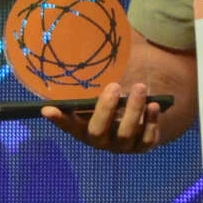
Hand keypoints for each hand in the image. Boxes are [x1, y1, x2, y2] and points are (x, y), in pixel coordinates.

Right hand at [41, 82, 160, 154]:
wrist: (141, 119)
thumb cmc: (113, 103)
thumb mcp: (100, 96)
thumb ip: (91, 89)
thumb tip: (79, 55)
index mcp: (83, 128)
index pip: (67, 126)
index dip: (58, 120)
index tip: (48, 109)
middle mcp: (100, 141)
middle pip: (98, 132)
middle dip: (106, 109)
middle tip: (114, 86)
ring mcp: (121, 147)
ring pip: (125, 134)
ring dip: (134, 110)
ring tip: (140, 87)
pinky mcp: (141, 147)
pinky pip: (147, 139)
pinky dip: (152, 121)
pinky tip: (154, 105)